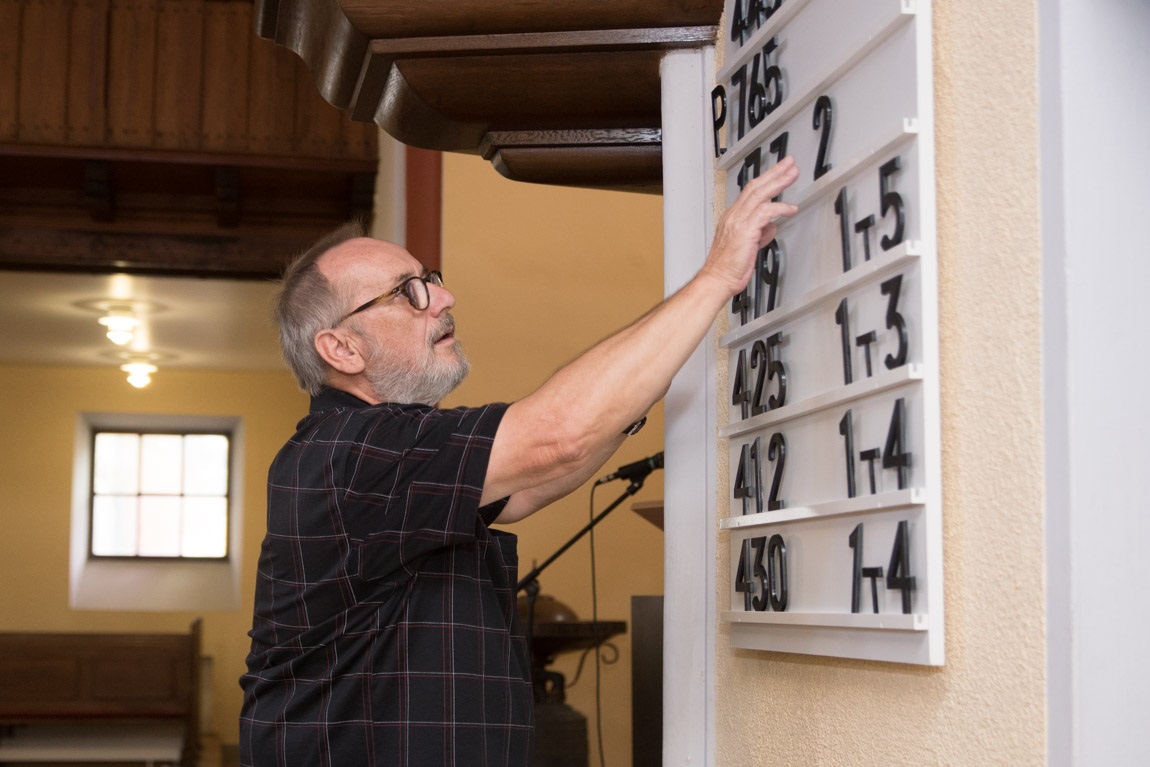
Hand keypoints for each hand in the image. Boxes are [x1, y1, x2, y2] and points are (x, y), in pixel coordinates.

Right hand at [703, 157, 799, 294]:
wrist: (717, 280)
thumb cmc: (728, 268)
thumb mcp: (747, 246)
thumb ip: (759, 233)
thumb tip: (771, 226)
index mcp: (732, 218)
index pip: (750, 192)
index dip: (766, 180)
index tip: (778, 172)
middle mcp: (734, 216)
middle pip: (755, 187)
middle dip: (774, 173)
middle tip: (789, 164)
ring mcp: (738, 222)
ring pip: (760, 194)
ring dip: (779, 182)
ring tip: (792, 175)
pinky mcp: (745, 230)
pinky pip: (765, 212)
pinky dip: (780, 208)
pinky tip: (791, 209)